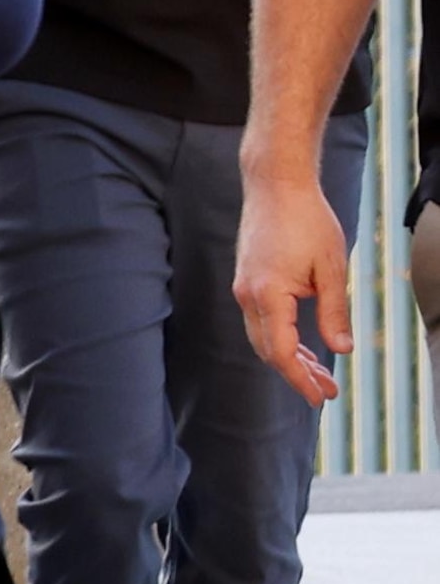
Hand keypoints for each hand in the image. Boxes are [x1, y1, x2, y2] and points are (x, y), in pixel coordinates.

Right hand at [234, 162, 350, 403]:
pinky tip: (302, 343)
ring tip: (319, 371)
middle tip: (327, 391)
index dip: (300, 379)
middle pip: (267, 350)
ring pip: (262, 337)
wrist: (275, 185)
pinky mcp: (247, 280)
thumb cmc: (307, 221)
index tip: (319, 397)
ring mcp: (243, 287)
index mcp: (267, 295)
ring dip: (289, 357)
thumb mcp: (330, 269)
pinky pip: (261, 320)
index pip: (281, 352)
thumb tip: (341, 351)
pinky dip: (281, 338)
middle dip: (296, 374)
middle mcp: (247, 295)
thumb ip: (334, 312)